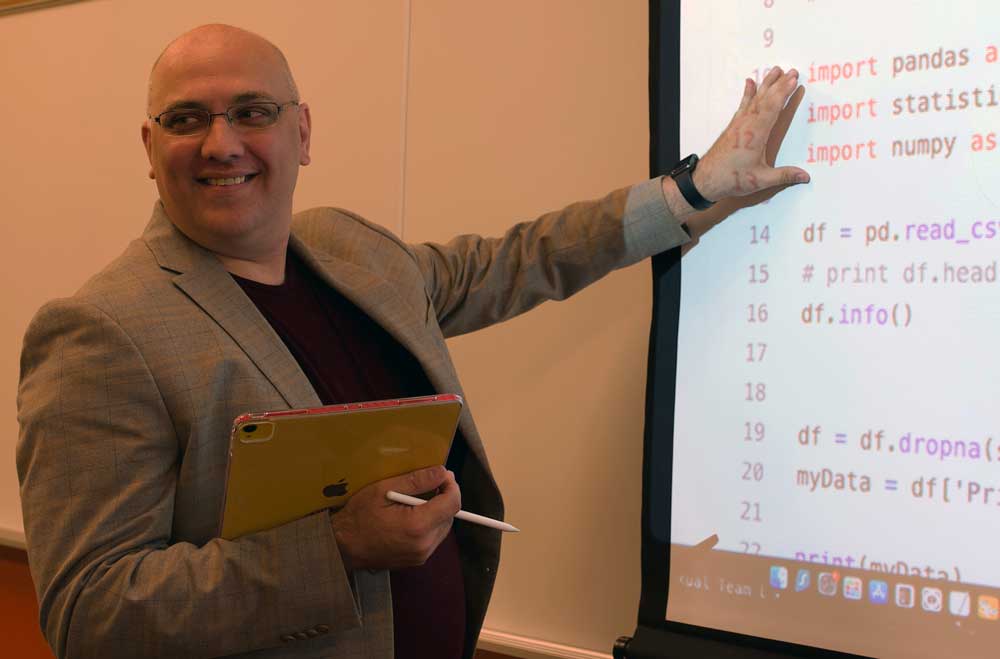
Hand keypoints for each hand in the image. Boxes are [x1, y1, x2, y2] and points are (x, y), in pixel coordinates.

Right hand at [329, 465, 459, 570]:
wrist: (342, 547)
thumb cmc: (359, 517)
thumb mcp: (384, 490)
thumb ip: (417, 480)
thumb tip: (442, 472)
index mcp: (418, 526)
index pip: (452, 503)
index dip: (452, 486)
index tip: (443, 476)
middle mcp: (424, 544)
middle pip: (450, 516)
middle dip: (445, 497)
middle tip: (431, 483)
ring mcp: (421, 556)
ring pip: (443, 528)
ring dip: (437, 511)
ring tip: (418, 499)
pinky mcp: (416, 560)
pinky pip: (433, 538)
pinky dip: (429, 524)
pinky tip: (413, 515)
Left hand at [692, 67, 809, 202]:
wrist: (706, 179)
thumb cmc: (731, 179)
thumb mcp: (760, 180)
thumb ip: (784, 176)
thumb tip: (805, 176)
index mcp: (755, 134)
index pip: (773, 107)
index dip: (784, 92)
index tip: (793, 79)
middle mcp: (746, 125)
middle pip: (765, 99)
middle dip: (779, 84)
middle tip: (791, 71)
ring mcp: (739, 124)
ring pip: (754, 99)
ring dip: (766, 84)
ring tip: (775, 70)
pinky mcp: (733, 127)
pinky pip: (743, 105)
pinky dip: (748, 93)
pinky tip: (750, 83)